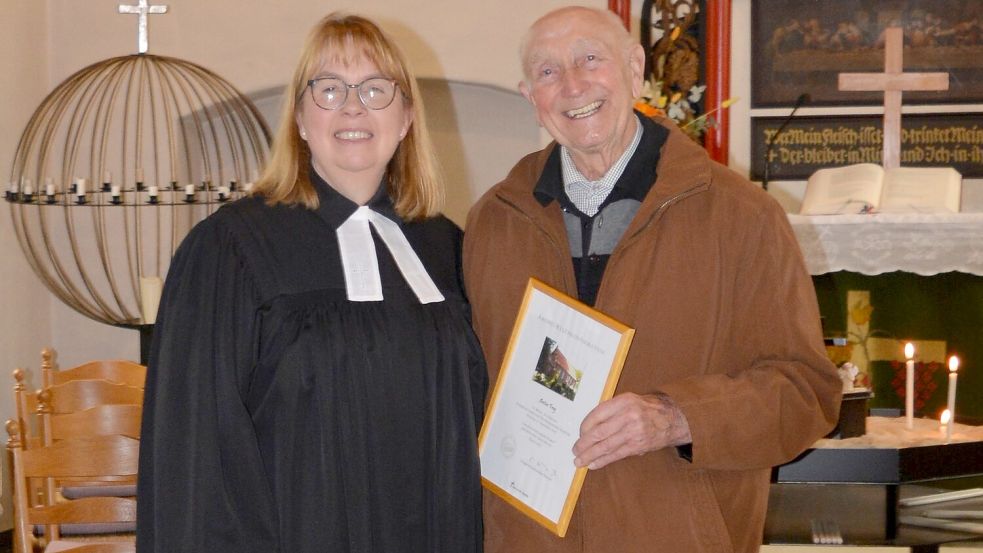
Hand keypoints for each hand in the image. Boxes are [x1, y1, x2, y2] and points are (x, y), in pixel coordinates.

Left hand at [572, 392, 690, 469]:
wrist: (672, 418)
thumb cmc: (646, 409)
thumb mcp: (628, 400)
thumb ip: (610, 410)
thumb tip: (589, 427)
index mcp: (623, 402)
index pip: (597, 414)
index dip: (584, 426)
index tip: (579, 434)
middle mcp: (628, 416)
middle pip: (599, 432)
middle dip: (584, 444)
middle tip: (575, 450)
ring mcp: (633, 432)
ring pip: (606, 446)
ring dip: (590, 455)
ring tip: (579, 461)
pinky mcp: (638, 446)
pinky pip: (616, 455)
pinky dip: (603, 460)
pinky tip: (593, 464)